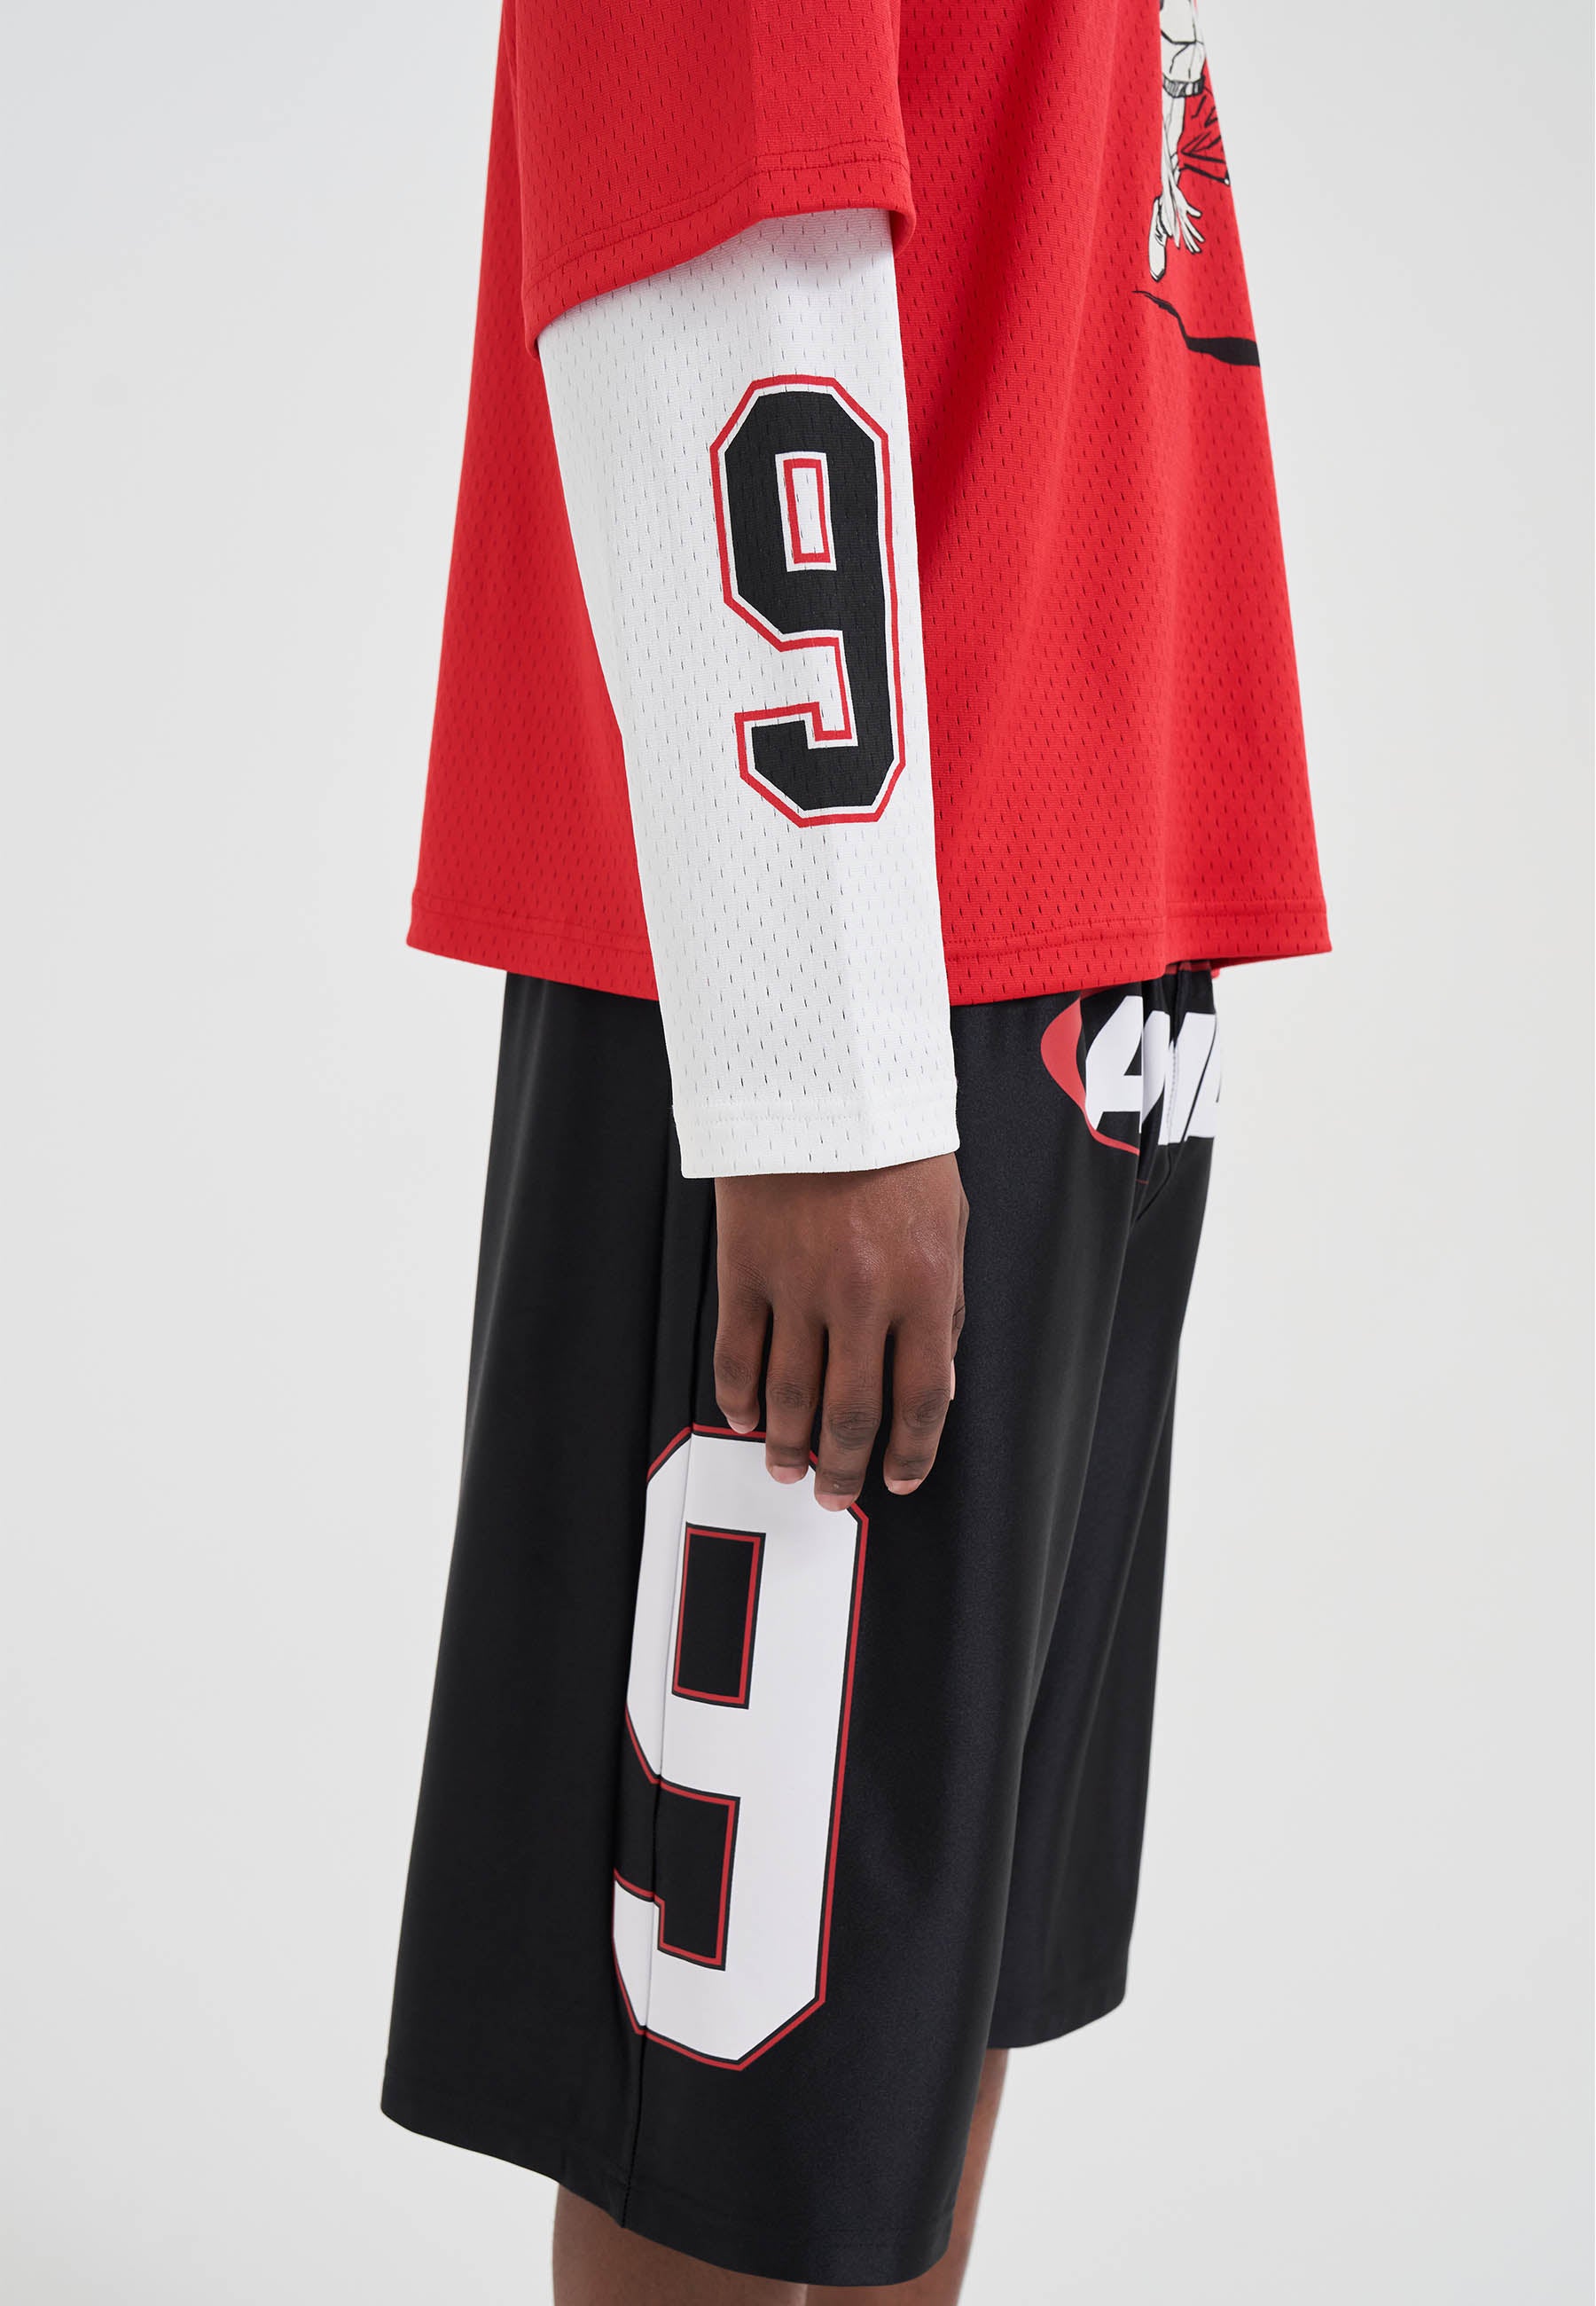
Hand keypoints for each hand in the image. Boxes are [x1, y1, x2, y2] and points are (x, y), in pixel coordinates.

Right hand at [713, 1154, 967, 1511]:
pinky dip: (739, 1394)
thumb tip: (941, 1384)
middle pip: (853, 1412)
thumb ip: (948, 1306)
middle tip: (834, 1495)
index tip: (900, 1482)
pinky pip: (738, 1351)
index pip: (924, 1398)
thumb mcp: (950, 1220)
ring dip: (787, 1443)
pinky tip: (744, 1416)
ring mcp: (798, 1284)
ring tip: (784, 1468)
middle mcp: (863, 1295)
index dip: (912, 1453)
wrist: (823, 1080)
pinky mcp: (745, 1267)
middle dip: (844, 1467)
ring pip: (790, 1393)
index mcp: (925, 1285)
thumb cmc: (896, 1147)